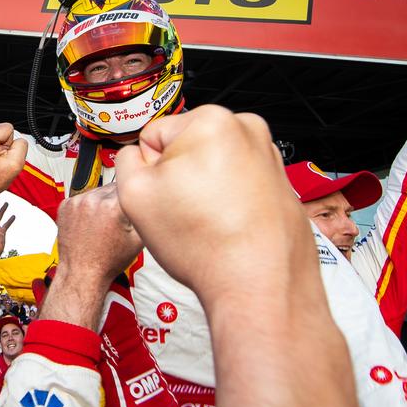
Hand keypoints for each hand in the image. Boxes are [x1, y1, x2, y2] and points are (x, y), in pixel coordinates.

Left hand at [40, 183, 142, 328]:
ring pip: (97, 192)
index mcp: (113, 207)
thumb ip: (145, 217)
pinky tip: (90, 223)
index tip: (132, 206)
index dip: (133, 198)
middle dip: (117, 201)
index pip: (129, 188)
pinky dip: (86, 207)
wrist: (81, 273)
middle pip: (113, 188)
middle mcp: (94, 201)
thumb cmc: (107, 262)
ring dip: (101, 202)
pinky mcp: (66, 206)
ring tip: (102, 224)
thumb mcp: (138, 241)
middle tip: (117, 220)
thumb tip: (151, 202)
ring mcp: (77, 203)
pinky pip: (82, 198)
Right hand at [115, 105, 297, 297]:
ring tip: (209, 223)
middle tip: (185, 213)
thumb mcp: (134, 194)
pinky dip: (230, 204)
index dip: (150, 170)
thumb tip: (137, 155)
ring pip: (214, 169)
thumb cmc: (206, 244)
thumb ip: (126, 162)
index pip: (154, 136)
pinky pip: (239, 188)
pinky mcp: (281, 185)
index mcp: (212, 121)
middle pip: (187, 150)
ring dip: (205, 192)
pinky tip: (228, 228)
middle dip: (180, 179)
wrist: (259, 285)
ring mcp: (269, 158)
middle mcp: (247, 131)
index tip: (163, 196)